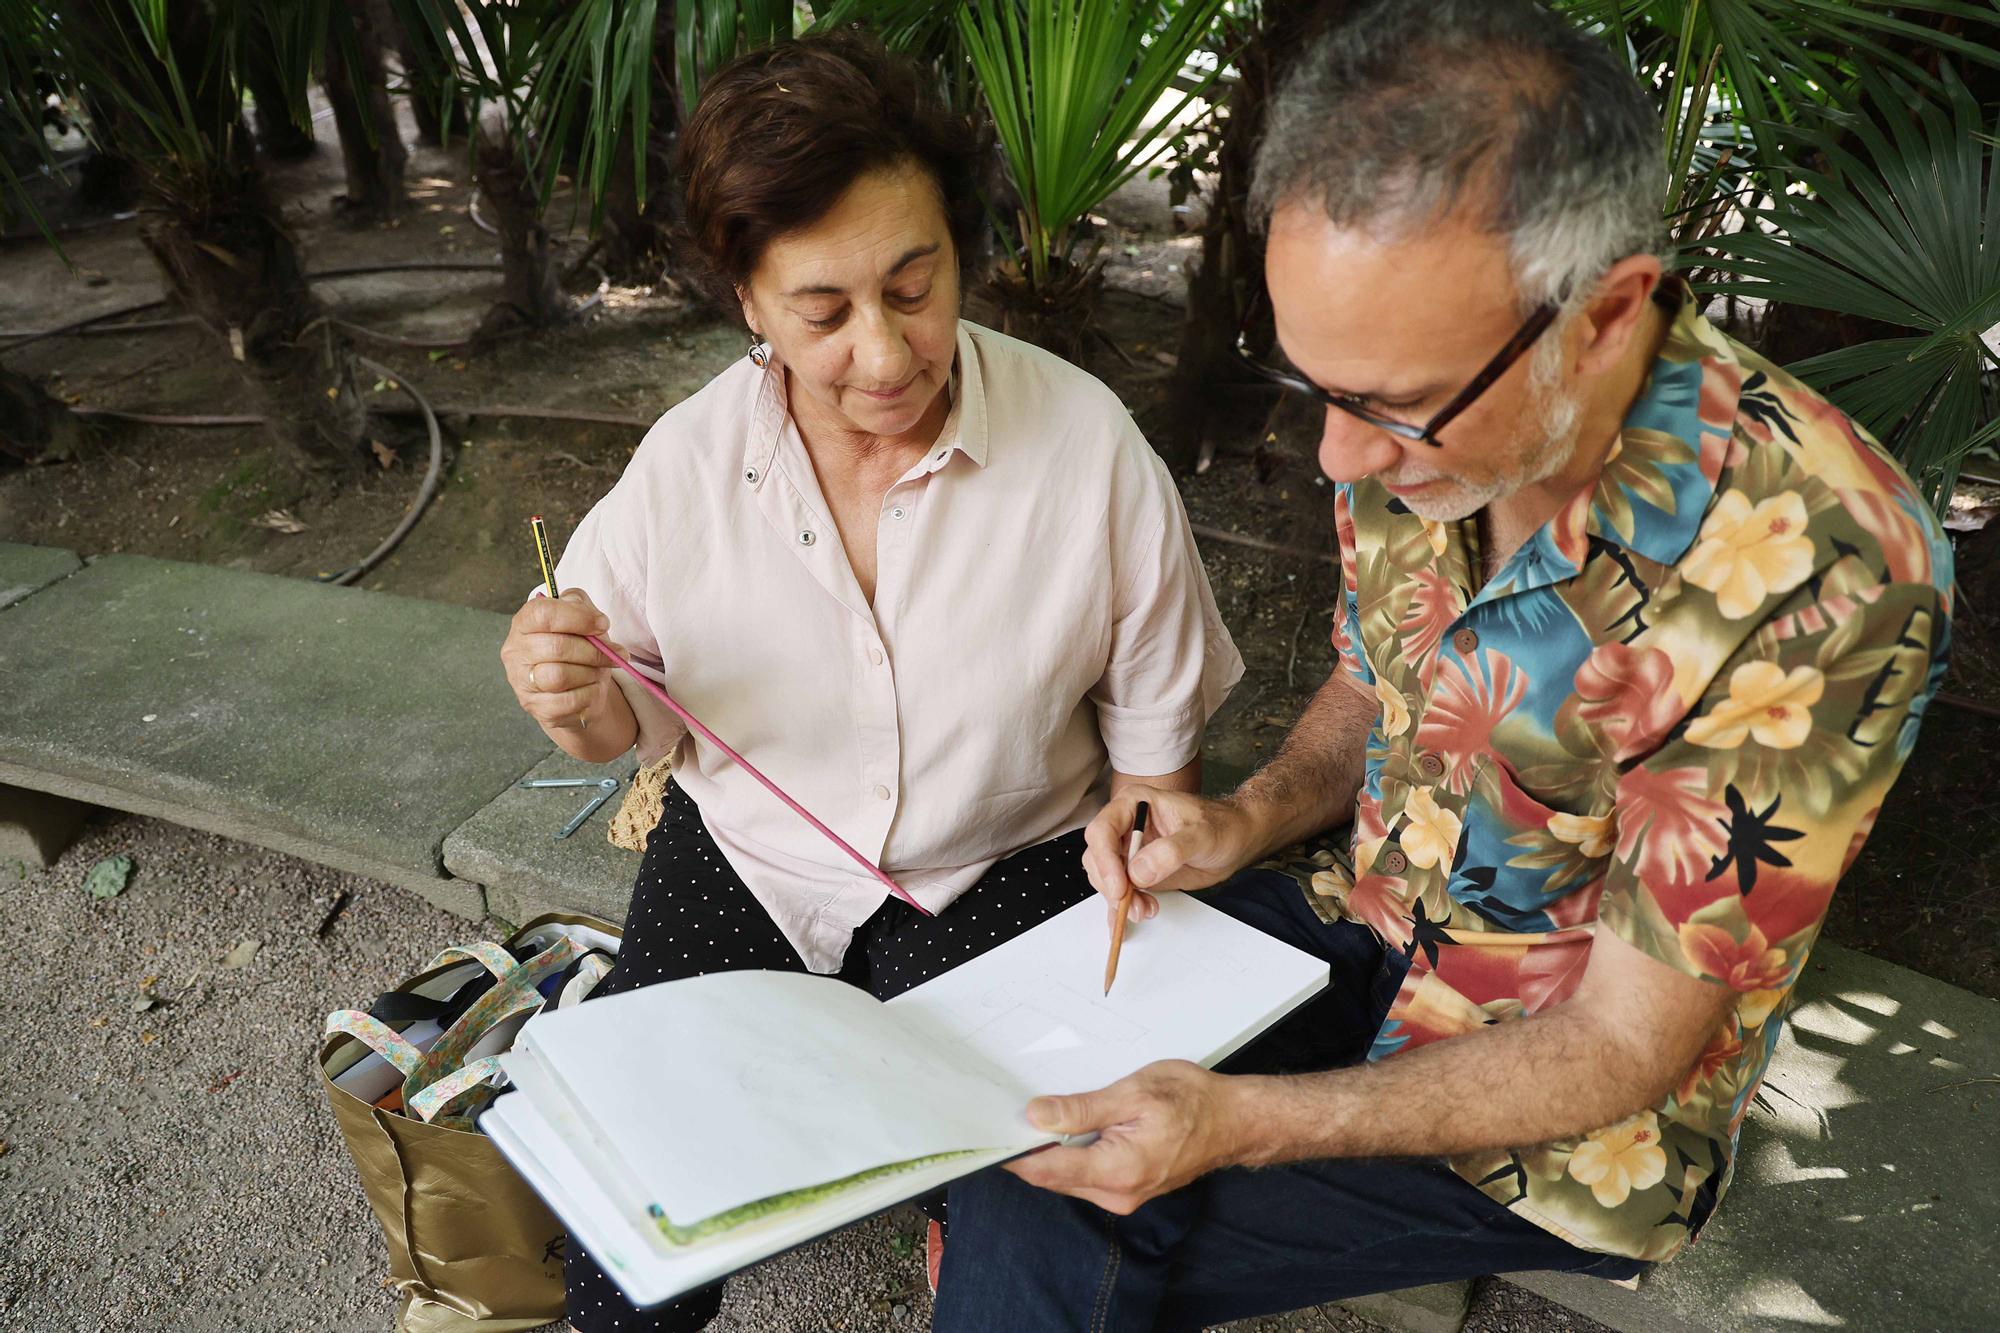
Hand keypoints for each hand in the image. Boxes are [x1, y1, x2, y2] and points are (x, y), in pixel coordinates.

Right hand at [500, 589, 619, 733]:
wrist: (576, 692)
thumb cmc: (577, 650)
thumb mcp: (580, 621)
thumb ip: (582, 607)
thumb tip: (596, 619)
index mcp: (524, 623)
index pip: (543, 614)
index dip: (578, 617)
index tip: (602, 624)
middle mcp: (516, 652)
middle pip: (557, 647)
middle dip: (594, 651)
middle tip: (614, 654)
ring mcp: (522, 682)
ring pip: (560, 676)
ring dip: (591, 672)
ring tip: (600, 670)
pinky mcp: (537, 707)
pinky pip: (569, 701)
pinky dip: (589, 694)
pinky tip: (592, 688)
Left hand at [1002, 1061, 1245, 1213]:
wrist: (1233, 1120)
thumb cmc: (1192, 1101)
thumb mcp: (1134, 1093)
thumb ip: (1082, 1109)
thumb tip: (1036, 1116)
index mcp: (1116, 1171)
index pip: (1045, 1170)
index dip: (1011, 1154)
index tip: (987, 1132)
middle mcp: (1116, 1194)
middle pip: (1052, 1176)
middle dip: (1028, 1148)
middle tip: (1007, 1110)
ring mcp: (1122, 1195)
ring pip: (1067, 1176)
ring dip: (1051, 1149)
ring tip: (1038, 1112)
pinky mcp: (1126, 1188)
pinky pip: (1085, 1174)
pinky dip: (1071, 1152)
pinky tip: (1069, 1125)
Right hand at [1081, 789, 1258, 927]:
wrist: (1235, 839)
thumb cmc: (1221, 826)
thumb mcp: (1201, 835)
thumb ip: (1171, 851)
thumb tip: (1138, 872)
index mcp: (1134, 804)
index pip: (1102, 831)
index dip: (1106, 861)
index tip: (1120, 887)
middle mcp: (1125, 827)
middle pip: (1098, 858)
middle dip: (1112, 886)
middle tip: (1135, 905)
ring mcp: (1129, 851)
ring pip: (1105, 879)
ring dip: (1120, 900)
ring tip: (1146, 909)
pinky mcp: (1136, 873)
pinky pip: (1118, 892)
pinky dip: (1118, 910)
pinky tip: (1122, 923)